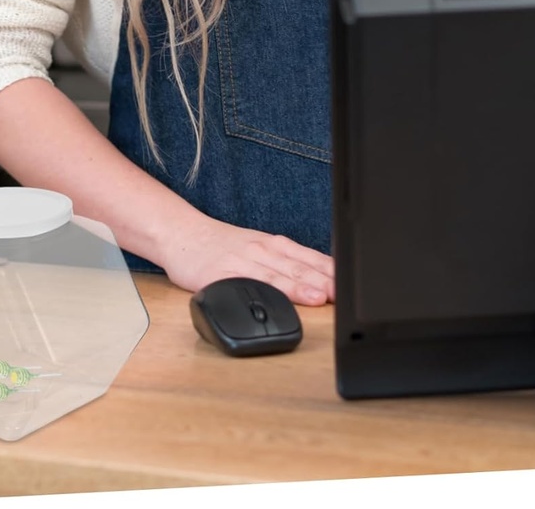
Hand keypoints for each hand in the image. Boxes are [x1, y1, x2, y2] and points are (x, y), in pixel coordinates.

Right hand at [157, 214, 334, 305]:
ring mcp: (242, 262)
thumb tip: (319, 282)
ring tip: (319, 297)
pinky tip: (275, 300)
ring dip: (299, 286)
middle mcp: (262, 250)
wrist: (182, 233)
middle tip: (344, 295)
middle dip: (323, 282)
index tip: (352, 285)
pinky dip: (262, 292)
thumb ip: (286, 263)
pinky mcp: (221, 275)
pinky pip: (244, 284)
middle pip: (298, 268)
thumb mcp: (259, 247)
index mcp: (274, 245)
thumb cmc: (222, 245)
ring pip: (276, 275)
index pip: (310, 258)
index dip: (332, 272)